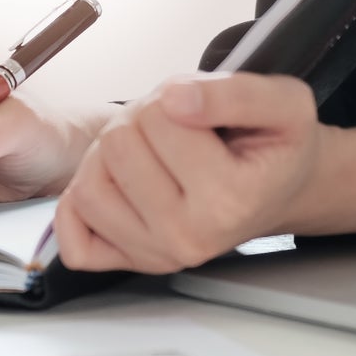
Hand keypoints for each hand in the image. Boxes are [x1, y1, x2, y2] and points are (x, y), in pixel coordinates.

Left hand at [52, 73, 355, 272]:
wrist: (279, 190)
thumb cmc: (276, 148)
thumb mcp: (284, 103)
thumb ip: (234, 93)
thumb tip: (175, 99)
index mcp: (229, 200)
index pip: (159, 118)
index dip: (173, 97)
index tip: (199, 111)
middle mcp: (189, 237)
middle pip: (116, 146)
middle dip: (140, 122)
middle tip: (173, 130)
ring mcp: (154, 255)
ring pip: (88, 183)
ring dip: (109, 155)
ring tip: (149, 153)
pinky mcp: (126, 262)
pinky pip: (71, 231)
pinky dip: (80, 202)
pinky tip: (117, 185)